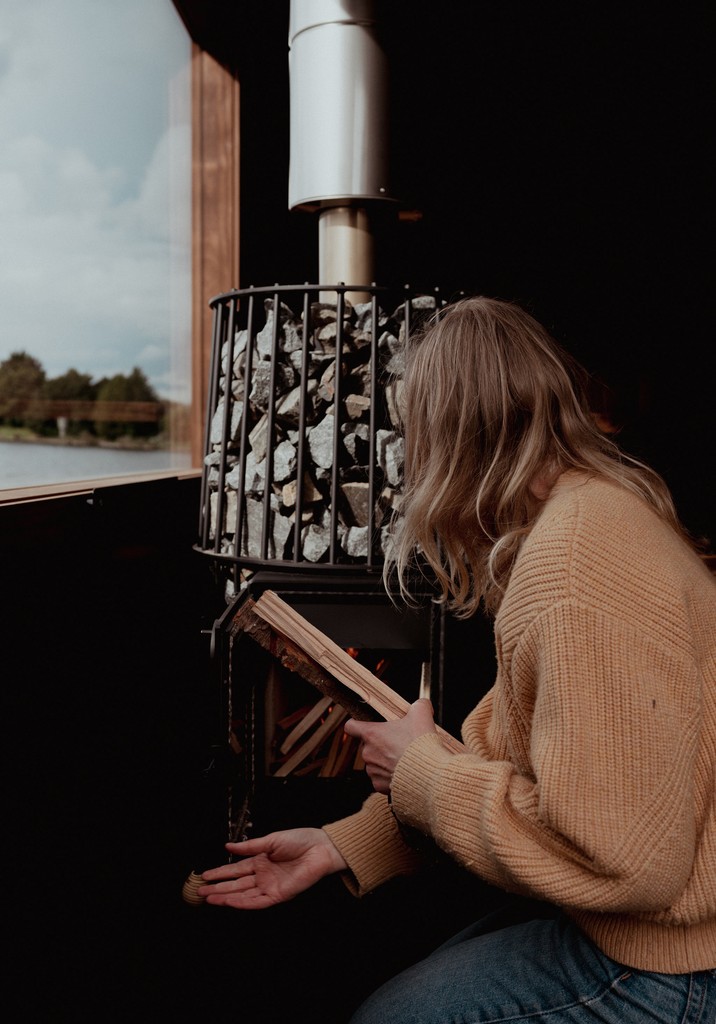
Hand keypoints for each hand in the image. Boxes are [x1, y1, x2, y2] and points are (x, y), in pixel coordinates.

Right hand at [198, 828, 346, 908]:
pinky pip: (257, 902)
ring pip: (243, 894)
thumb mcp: (271, 840)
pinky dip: (243, 903)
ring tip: (209, 898)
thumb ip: (249, 847)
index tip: (205, 875)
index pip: (236, 869)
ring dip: (226, 897)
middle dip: (218, 888)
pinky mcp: (278, 895)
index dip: (220, 872)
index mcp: (261, 860)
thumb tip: (228, 846)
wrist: (320, 848)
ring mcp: (270, 886)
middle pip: (236, 884)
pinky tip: (229, 902)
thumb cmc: (300, 840)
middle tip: (201, 890)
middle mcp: (263, 875)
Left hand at [344, 698, 436, 794]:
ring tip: (403, 760)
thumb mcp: (422, 715)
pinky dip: (390, 777)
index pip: (351, 726)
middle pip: (368, 746)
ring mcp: (372, 771)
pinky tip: (403, 773)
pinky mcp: (379, 786)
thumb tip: (422, 704)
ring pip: (374, 763)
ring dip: (385, 761)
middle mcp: (367, 753)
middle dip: (381, 744)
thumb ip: (419, 705)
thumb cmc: (420, 744)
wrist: (428, 774)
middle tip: (398, 743)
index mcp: (372, 734)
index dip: (356, 724)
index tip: (365, 725)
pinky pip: (381, 779)